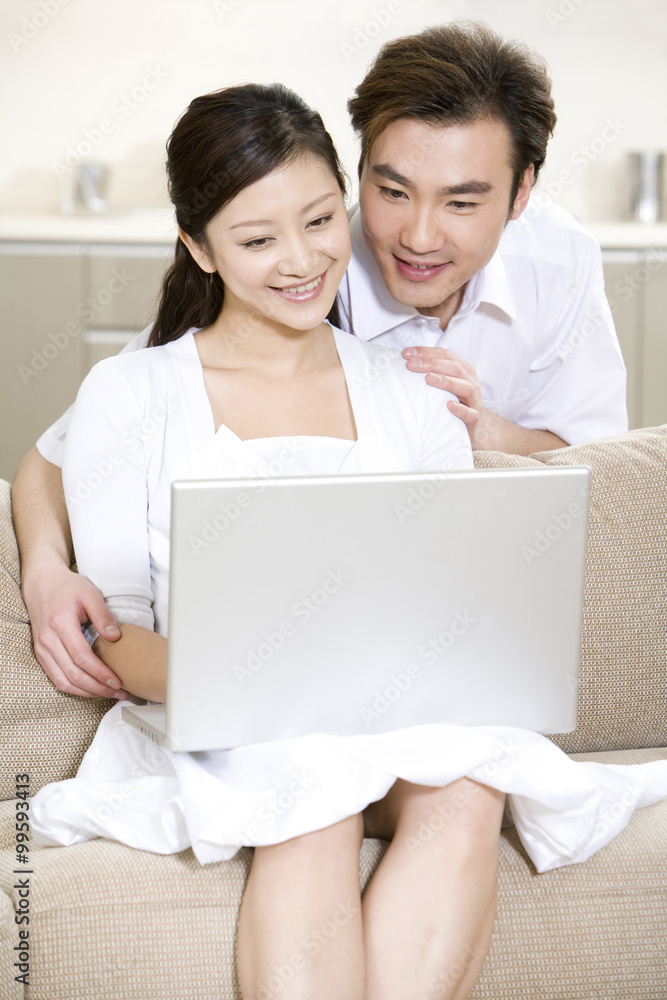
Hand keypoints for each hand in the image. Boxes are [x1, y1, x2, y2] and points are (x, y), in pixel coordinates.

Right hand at [22, 554, 126, 698]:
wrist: (43, 584)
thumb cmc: (68, 588)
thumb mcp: (90, 593)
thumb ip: (103, 615)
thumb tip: (115, 637)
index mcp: (61, 624)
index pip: (81, 657)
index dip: (100, 673)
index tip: (117, 681)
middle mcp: (48, 640)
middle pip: (73, 674)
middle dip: (97, 688)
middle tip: (118, 692)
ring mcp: (42, 649)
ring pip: (63, 681)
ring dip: (86, 692)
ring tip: (108, 694)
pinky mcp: (41, 654)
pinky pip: (56, 678)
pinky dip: (74, 688)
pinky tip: (91, 688)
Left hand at [403, 346, 496, 448]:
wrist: (474, 427)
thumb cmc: (455, 402)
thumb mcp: (445, 385)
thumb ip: (431, 373)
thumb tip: (405, 363)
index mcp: (463, 370)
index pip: (445, 355)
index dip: (426, 352)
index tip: (406, 353)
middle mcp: (470, 382)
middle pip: (454, 367)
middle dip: (431, 363)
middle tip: (411, 364)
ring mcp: (474, 400)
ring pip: (465, 387)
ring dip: (446, 381)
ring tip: (428, 378)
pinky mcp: (475, 418)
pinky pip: (470, 414)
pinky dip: (460, 409)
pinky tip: (449, 405)